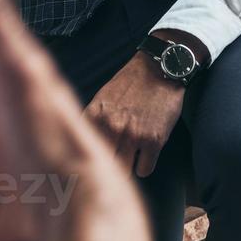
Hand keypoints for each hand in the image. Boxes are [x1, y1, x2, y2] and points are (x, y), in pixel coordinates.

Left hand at [84, 49, 185, 178]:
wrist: (159, 69)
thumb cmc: (130, 83)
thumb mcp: (102, 98)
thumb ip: (92, 121)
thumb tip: (82, 145)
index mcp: (95, 116)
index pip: (81, 150)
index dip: (85, 160)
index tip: (89, 165)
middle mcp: (111, 127)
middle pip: (102, 165)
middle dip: (107, 168)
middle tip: (111, 167)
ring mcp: (133, 136)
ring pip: (123, 172)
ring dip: (126, 168)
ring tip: (129, 160)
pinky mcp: (154, 141)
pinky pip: (144, 170)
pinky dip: (144, 166)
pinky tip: (144, 155)